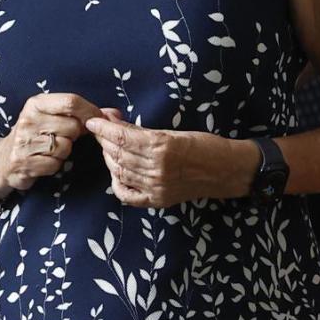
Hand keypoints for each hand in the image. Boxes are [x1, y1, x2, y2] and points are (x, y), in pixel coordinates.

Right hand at [0, 93, 99, 197]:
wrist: (4, 158)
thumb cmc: (36, 134)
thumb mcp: (54, 117)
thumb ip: (85, 114)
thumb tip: (115, 114)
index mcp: (36, 103)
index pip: (71, 101)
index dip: (90, 112)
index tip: (97, 121)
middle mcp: (28, 119)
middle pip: (72, 126)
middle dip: (75, 135)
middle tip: (65, 137)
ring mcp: (24, 141)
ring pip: (65, 147)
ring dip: (64, 152)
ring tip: (52, 149)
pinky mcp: (23, 161)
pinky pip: (55, 164)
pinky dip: (55, 165)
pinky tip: (44, 161)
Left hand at [85, 112, 256, 208]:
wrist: (228, 171)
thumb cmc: (203, 145)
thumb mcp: (172, 131)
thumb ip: (141, 129)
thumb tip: (111, 118)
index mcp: (162, 147)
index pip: (121, 137)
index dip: (103, 128)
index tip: (92, 120)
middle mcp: (156, 169)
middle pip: (117, 153)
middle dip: (104, 139)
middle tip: (99, 129)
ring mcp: (156, 188)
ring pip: (119, 171)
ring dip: (109, 156)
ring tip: (108, 145)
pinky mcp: (158, 201)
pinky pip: (127, 195)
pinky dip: (117, 182)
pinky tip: (116, 171)